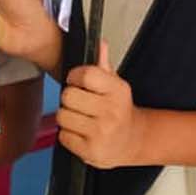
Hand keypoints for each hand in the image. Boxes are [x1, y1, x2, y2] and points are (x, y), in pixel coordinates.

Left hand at [57, 46, 150, 169]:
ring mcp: (101, 133)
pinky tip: (81, 133)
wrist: (132, 141)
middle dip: (70, 98)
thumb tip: (99, 43)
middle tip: (79, 103)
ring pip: (62, 116)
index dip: (75, 76)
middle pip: (68, 96)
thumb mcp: (115, 86)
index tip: (76, 80)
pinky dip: (68, 135)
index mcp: (118, 91)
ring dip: (67, 117)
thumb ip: (103, 65)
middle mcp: (111, 111)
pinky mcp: (90, 151)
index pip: (86, 75)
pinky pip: (63, 136)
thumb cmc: (119, 111)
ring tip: (80, 119)